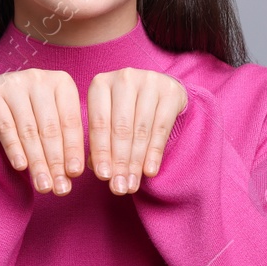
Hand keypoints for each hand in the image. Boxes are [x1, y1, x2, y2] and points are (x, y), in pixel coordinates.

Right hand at [0, 69, 83, 195]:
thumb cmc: (32, 111)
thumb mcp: (52, 119)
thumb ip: (63, 141)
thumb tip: (72, 175)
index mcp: (62, 82)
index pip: (70, 122)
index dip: (73, 150)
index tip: (74, 175)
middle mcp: (39, 78)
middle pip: (49, 128)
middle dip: (55, 162)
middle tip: (59, 188)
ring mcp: (13, 83)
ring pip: (28, 130)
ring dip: (36, 161)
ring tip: (43, 185)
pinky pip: (4, 125)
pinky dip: (14, 148)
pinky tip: (20, 167)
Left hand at [89, 68, 187, 194]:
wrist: (161, 92)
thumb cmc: (127, 111)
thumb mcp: (109, 121)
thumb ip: (100, 143)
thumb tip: (96, 168)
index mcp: (100, 84)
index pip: (99, 123)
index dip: (101, 152)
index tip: (102, 177)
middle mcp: (124, 78)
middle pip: (120, 127)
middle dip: (119, 161)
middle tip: (119, 187)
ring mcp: (149, 82)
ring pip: (141, 129)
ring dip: (136, 161)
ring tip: (132, 185)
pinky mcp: (171, 91)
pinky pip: (161, 127)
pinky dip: (154, 152)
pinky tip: (149, 171)